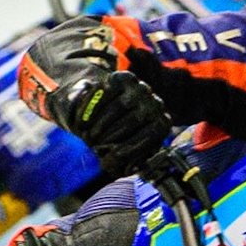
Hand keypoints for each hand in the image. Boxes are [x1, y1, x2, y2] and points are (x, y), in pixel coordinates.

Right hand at [47, 70, 172, 178]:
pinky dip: (92, 110)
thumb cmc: (117, 141)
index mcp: (162, 124)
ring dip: (100, 125)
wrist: (108, 114)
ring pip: (118, 106)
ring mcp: (140, 88)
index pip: (150, 136)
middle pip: (133, 120)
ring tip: (89, 137)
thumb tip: (132, 168)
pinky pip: (105, 93)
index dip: (127, 151)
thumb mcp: (128, 157)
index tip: (107, 162)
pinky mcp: (122, 77)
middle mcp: (156, 103)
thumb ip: (132, 165)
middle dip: (110, 137)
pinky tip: (83, 124)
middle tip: (94, 147)